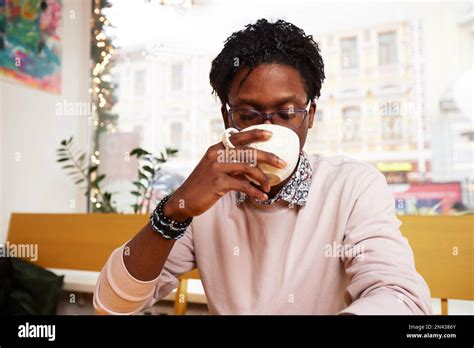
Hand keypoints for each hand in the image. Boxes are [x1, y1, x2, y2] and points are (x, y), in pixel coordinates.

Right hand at [163, 129, 286, 220]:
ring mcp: (217, 167)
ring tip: (269, 185)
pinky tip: (262, 196)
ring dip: (262, 177)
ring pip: (248, 168)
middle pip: (248, 151)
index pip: (238, 136)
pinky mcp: (218, 182)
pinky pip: (243, 185)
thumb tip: (253, 168)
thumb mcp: (215, 169)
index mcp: (216, 148)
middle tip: (282, 162)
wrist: (184, 200)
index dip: (255, 133)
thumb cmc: (203, 185)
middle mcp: (216, 154)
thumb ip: (232, 165)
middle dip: (268, 156)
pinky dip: (254, 191)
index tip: (271, 131)